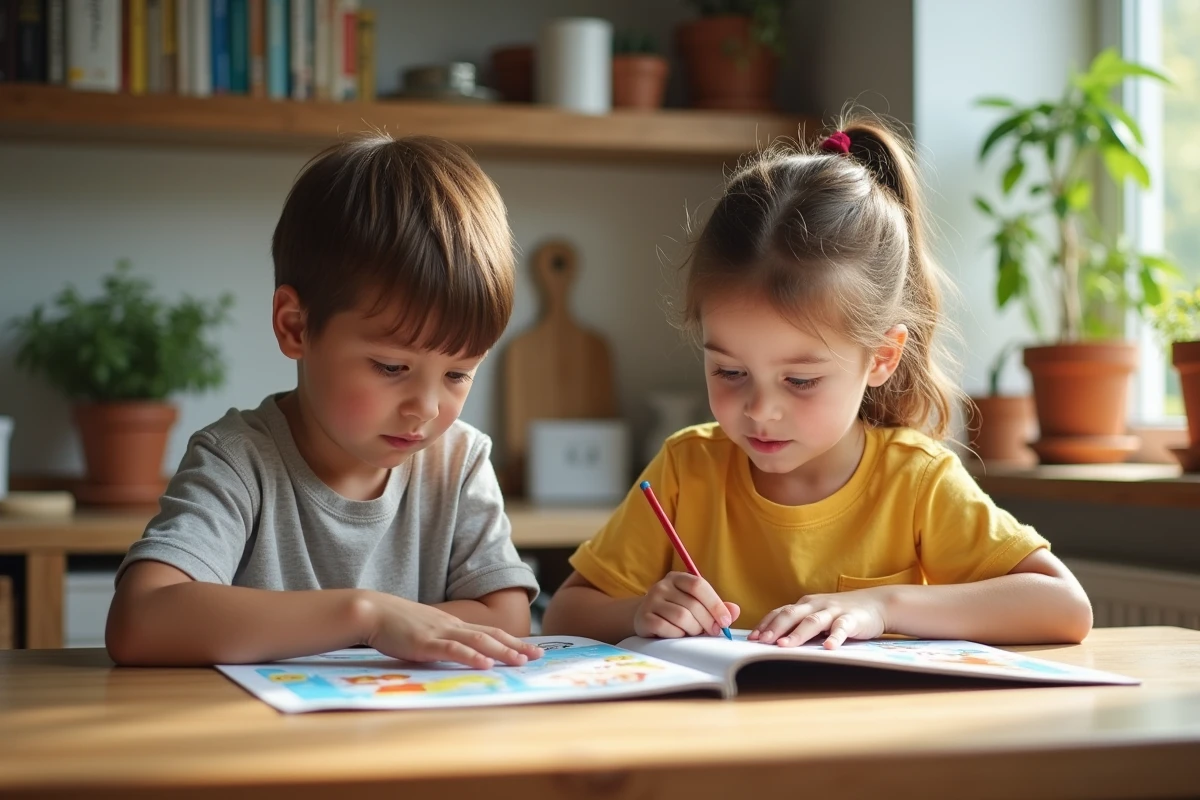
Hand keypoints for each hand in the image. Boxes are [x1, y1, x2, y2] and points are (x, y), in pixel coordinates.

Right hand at [363, 593, 543, 668]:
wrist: (372, 610)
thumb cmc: (394, 623)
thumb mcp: (423, 630)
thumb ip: (439, 639)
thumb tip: (452, 651)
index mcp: (452, 623)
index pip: (488, 632)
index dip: (511, 640)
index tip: (531, 649)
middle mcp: (451, 625)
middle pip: (491, 635)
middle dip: (516, 646)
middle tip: (538, 656)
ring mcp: (440, 633)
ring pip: (478, 641)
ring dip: (502, 651)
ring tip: (521, 661)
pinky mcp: (425, 643)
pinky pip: (453, 650)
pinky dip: (472, 656)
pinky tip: (486, 663)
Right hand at [634, 571, 739, 638]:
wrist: (644, 618)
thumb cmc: (676, 611)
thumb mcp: (696, 605)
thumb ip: (716, 607)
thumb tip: (735, 610)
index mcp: (677, 578)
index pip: (698, 585)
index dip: (715, 604)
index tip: (726, 621)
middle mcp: (662, 586)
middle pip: (692, 604)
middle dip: (707, 622)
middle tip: (713, 631)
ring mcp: (650, 601)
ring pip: (681, 617)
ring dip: (693, 630)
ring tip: (693, 632)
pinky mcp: (643, 618)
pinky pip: (666, 628)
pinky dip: (677, 635)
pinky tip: (678, 635)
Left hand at [748, 589, 888, 648]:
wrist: (877, 603)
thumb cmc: (841, 613)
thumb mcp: (817, 615)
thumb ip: (799, 624)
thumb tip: (773, 640)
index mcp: (804, 604)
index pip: (780, 612)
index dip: (765, 624)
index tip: (751, 638)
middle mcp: (815, 605)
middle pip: (791, 614)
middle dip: (775, 628)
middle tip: (761, 642)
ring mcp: (833, 610)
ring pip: (812, 621)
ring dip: (797, 634)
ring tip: (784, 645)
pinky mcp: (852, 619)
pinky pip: (842, 628)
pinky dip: (835, 637)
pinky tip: (829, 647)